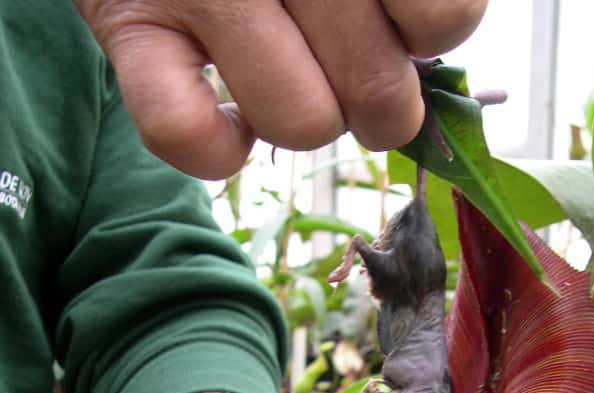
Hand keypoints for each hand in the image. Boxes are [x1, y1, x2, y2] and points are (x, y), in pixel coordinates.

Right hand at [74, 0, 487, 178]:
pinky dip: (216, 151)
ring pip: (301, 122)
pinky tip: (230, 124)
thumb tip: (435, 37)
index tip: (403, 23)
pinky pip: (183, 131)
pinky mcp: (128, 25)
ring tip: (288, 73)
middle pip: (377, 91)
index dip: (433, 37)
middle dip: (378, 103)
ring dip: (306, 118)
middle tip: (352, 67)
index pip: (443, 19)